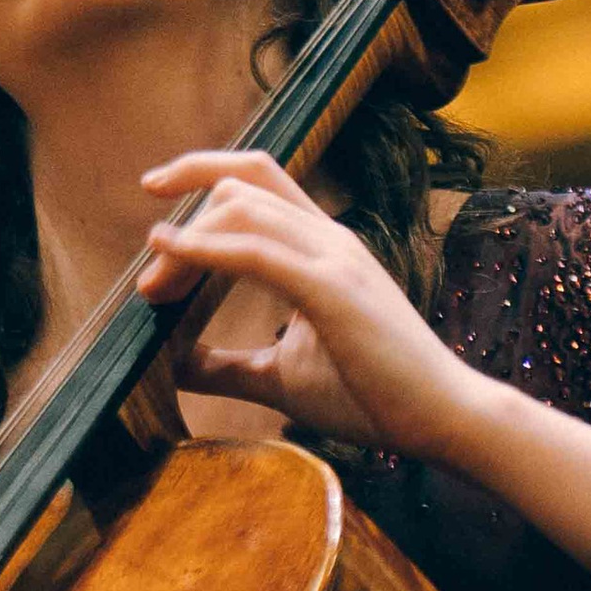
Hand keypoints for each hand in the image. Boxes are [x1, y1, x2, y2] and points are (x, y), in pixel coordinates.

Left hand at [138, 152, 482, 459]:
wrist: (443, 417)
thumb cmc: (373, 394)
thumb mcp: (282, 375)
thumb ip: (228, 365)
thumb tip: (172, 363)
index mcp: (324, 246)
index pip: (259, 179)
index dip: (202, 173)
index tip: (155, 194)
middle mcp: (330, 238)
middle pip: (242, 185)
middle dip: (184, 214)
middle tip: (148, 281)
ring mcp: (333, 258)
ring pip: (242, 209)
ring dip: (186, 242)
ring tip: (153, 287)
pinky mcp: (332, 290)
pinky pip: (255, 252)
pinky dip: (203, 247)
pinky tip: (168, 253)